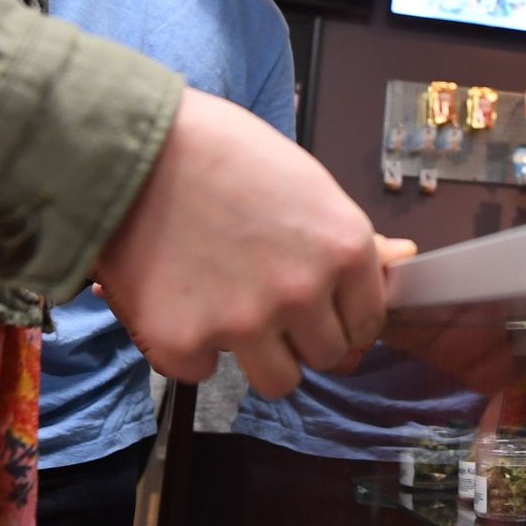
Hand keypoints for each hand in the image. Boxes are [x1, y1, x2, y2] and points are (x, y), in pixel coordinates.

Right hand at [94, 90, 386, 396]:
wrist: (128, 145)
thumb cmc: (218, 149)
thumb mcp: (302, 180)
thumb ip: (343, 236)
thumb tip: (397, 258)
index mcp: (342, 247)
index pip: (367, 320)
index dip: (342, 316)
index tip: (320, 310)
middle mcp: (303, 292)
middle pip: (326, 355)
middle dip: (300, 336)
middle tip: (266, 304)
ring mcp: (244, 324)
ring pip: (278, 381)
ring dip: (257, 356)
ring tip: (226, 313)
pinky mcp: (183, 343)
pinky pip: (201, 373)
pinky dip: (189, 349)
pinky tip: (177, 304)